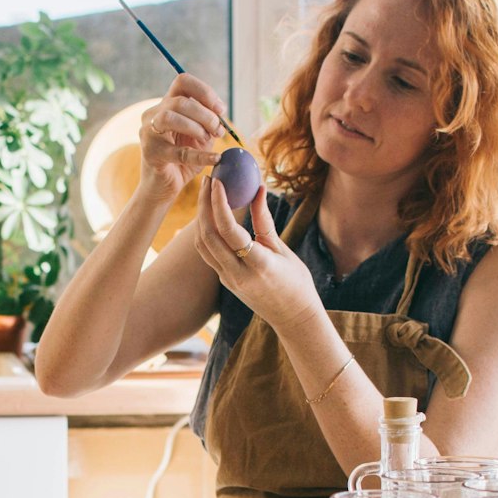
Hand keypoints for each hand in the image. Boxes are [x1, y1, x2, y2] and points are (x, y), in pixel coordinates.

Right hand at [138, 73, 228, 196]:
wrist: (164, 188)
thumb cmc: (182, 161)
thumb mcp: (199, 137)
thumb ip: (208, 122)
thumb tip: (219, 113)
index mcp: (165, 105)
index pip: (182, 82)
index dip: (205, 92)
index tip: (221, 110)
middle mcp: (153, 115)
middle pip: (180, 100)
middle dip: (206, 115)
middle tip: (218, 130)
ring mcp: (148, 133)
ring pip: (171, 116)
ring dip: (197, 127)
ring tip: (208, 140)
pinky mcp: (151, 154)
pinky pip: (179, 152)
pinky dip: (201, 155)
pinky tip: (216, 159)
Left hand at [193, 177, 322, 334]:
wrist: (293, 318)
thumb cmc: (296, 282)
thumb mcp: (283, 250)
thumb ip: (264, 221)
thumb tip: (258, 188)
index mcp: (258, 265)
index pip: (229, 231)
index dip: (219, 203)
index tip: (217, 181)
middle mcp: (237, 274)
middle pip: (209, 235)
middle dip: (204, 204)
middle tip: (208, 180)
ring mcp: (228, 280)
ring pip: (203, 245)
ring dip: (201, 217)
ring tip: (208, 193)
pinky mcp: (224, 281)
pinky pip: (208, 253)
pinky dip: (206, 231)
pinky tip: (212, 214)